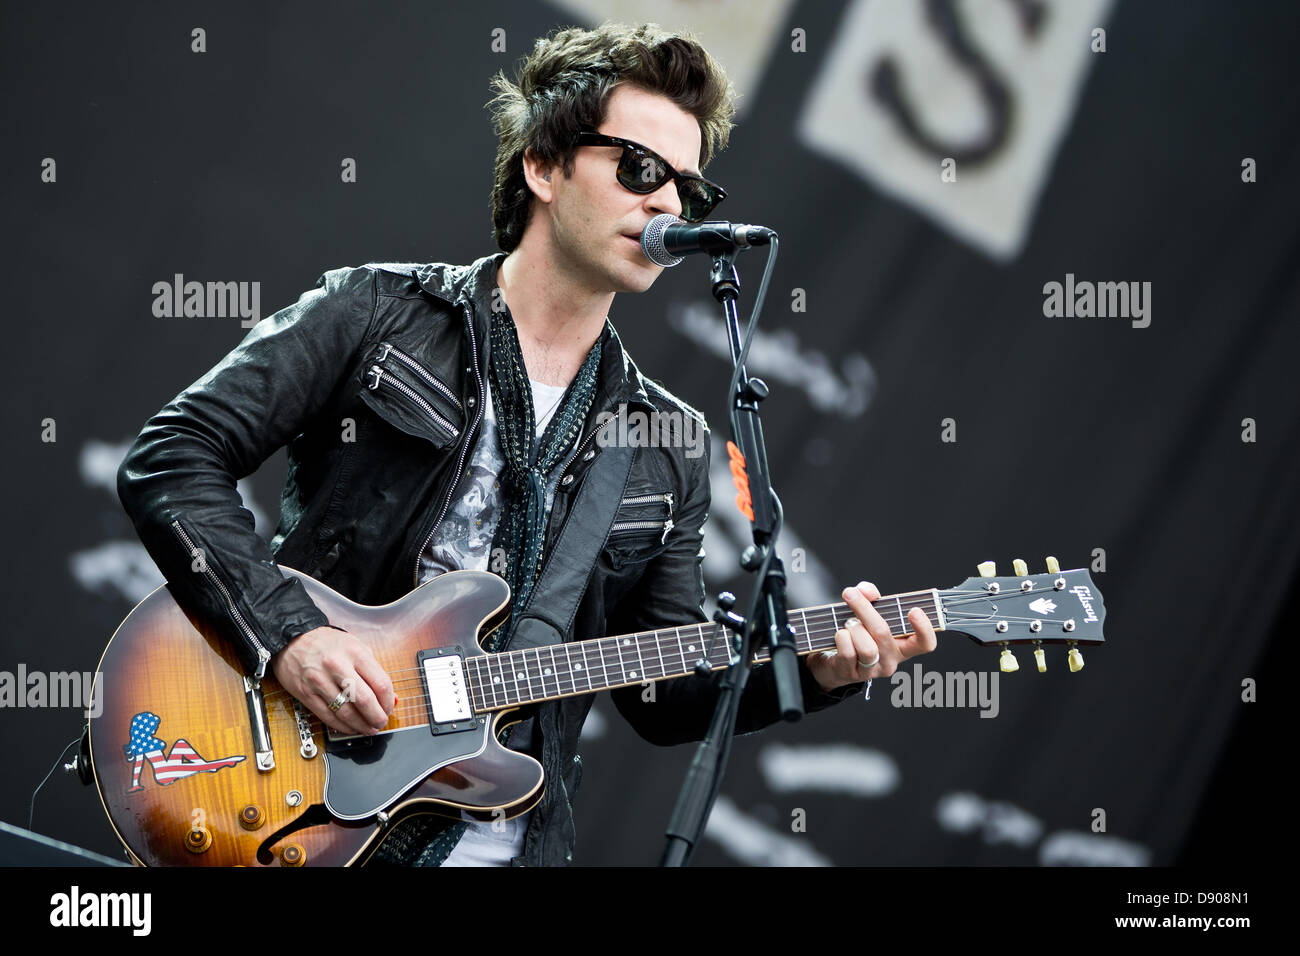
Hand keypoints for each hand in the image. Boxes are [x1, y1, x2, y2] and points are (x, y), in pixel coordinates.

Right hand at [272, 626, 395, 735]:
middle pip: (364, 700)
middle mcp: (337, 666)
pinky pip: (327, 716)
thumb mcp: (356, 647)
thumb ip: (373, 671)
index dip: (388, 702)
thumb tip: (390, 696)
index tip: (389, 708)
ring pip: (345, 712)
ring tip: (368, 728)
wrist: (293, 639)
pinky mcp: (306, 693)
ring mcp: (320, 681)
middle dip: (376, 717)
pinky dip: (342, 726)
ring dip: (360, 725)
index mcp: (355, 653)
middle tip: (381, 723)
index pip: (380, 683)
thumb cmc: (328, 643)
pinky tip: (350, 727)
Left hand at [807, 580, 937, 692]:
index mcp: (902, 646)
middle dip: (864, 610)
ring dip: (853, 628)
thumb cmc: (858, 634)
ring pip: (867, 647)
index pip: (925, 644)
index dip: (924, 629)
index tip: (914, 610)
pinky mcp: (851, 674)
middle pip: (884, 634)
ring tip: (848, 624)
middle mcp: (890, 660)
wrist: (834, 661)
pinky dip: (842, 637)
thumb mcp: (868, 613)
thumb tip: (865, 590)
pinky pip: (848, 652)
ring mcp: (872, 670)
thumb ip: (870, 596)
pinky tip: (841, 635)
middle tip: (850, 593)